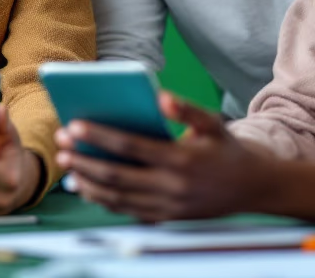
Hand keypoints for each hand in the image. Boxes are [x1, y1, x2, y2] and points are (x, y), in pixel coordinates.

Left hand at [54, 92, 270, 222]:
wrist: (253, 188)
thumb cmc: (226, 148)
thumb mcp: (213, 123)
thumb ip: (186, 109)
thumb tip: (160, 96)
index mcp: (181, 160)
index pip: (130, 147)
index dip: (99, 136)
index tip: (72, 125)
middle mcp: (172, 187)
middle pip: (117, 175)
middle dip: (84, 160)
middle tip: (60, 147)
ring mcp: (168, 206)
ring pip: (118, 198)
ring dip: (88, 183)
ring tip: (67, 167)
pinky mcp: (166, 218)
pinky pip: (127, 212)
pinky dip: (103, 201)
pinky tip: (85, 187)